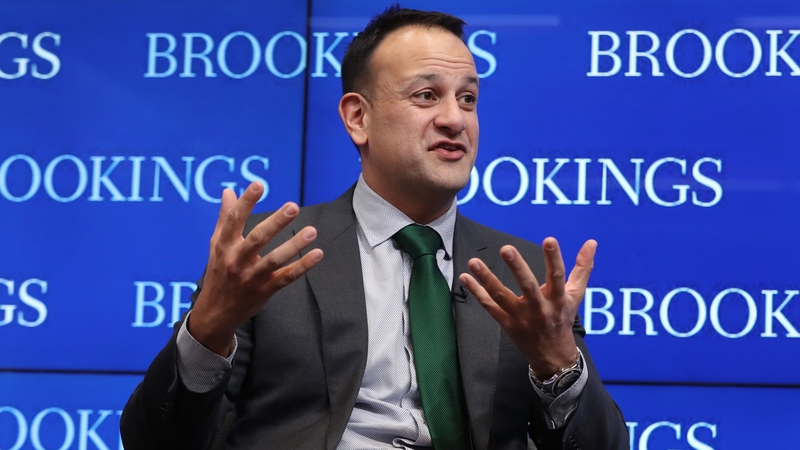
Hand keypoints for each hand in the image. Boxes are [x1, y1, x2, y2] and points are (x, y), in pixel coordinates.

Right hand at [189, 182, 323, 355]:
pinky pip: (287, 277)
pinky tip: (317, 254)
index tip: (258, 184)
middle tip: (293, 206)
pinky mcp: (265, 290)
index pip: (234, 220)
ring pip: (275, 260)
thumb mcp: (217, 246)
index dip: (246, 202)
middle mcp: (236, 261)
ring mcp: (252, 277)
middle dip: (276, 222)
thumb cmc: (218, 273)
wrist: (215, 312)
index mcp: (224, 246)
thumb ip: (225, 218)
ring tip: (312, 231)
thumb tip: (228, 191)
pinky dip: (303, 266)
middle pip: (257, 239)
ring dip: (294, 245)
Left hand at [459, 237, 595, 377]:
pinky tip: (465, 277)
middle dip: (517, 268)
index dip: (554, 258)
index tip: (549, 239)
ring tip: (474, 262)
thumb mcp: (576, 295)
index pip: (557, 276)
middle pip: (527, 287)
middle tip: (506, 248)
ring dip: (487, 278)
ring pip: (501, 296)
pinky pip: (489, 306)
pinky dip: (476, 292)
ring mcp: (520, 317)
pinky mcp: (506, 323)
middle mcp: (539, 308)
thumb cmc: (562, 318)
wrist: (552, 355)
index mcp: (558, 299)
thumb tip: (592, 242)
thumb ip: (583, 268)